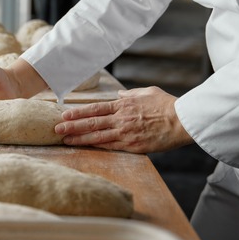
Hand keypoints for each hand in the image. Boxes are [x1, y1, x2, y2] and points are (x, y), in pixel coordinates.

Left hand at [54, 86, 193, 152]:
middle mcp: (121, 119)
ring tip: (64, 139)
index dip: (78, 112)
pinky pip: (110, 146)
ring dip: (78, 138)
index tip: (64, 113)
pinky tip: (84, 147)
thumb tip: (119, 94)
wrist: (182, 120)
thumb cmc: (167, 104)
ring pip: (96, 136)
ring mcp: (125, 133)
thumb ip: (131, 94)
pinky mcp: (132, 145)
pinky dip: (95, 146)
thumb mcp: (147, 92)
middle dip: (71, 125)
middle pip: (91, 123)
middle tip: (56, 128)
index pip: (95, 109)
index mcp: (123, 105)